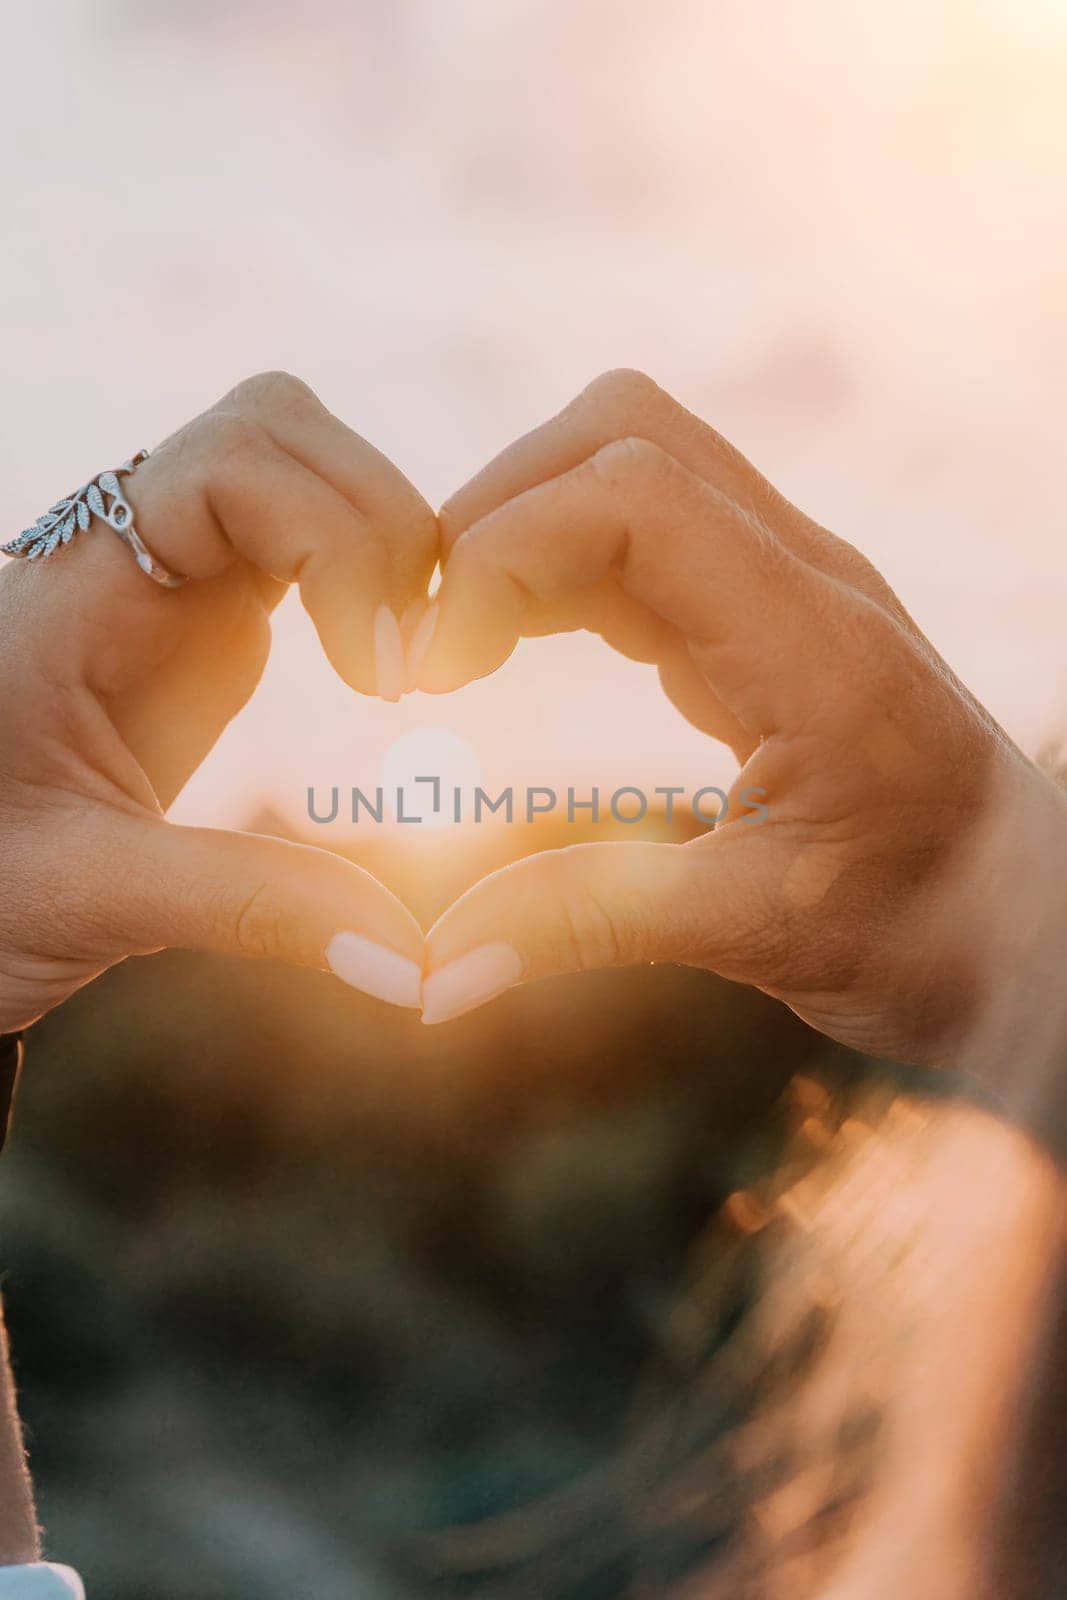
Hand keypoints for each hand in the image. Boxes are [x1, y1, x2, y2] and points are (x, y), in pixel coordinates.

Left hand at [0, 372, 435, 1032]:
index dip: (339, 537)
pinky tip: (379, 672)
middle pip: (281, 428)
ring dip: (382, 544)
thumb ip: (248, 908)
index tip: (379, 674)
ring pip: (301, 469)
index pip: (237, 460)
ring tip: (404, 670)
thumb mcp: (89, 898)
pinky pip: (301, 537)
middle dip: (381, 524)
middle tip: (411, 667)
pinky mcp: (202, 618)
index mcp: (80, 592)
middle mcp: (126, 558)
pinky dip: (366, 578)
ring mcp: (167, 579)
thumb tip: (410, 961)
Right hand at [415, 371, 1066, 1112]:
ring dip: (518, 533)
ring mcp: (785, 584)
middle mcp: (803, 580)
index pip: (631, 496)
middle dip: (493, 513)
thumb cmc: (930, 930)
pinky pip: (639, 538)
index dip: (500, 553)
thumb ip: (587, 926)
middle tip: (426, 643)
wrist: (1026, 920)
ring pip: (625, 468)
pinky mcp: (762, 615)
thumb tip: (430, 976)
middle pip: (620, 435)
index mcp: (816, 642)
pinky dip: (555, 570)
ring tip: (451, 648)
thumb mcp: (760, 937)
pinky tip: (508, 650)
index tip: (432, 669)